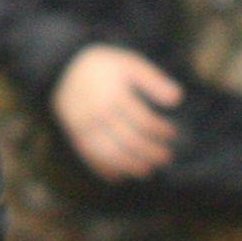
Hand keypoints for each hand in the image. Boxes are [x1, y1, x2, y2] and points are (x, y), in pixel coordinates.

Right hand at [52, 44, 184, 179]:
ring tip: (147, 171)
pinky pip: (89, 157)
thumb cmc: (105, 66)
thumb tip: (177, 99)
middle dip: (150, 152)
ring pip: (109, 154)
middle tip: (165, 157)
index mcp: (113, 94)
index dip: (160, 130)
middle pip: (128, 141)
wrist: (64, 67)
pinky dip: (104, 169)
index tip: (172, 133)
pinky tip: (120, 176)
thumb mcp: (130, 64)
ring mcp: (82, 126)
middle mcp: (96, 113)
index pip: (142, 120)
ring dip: (130, 166)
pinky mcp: (73, 135)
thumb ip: (153, 80)